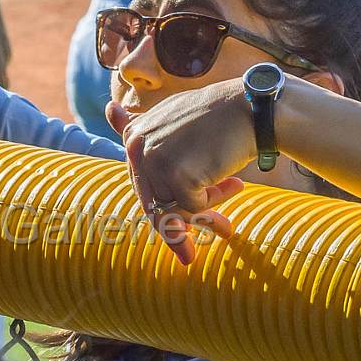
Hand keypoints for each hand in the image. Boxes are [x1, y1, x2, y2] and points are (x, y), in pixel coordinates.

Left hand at [105, 87, 247, 264]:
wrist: (251, 106)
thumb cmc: (217, 116)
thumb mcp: (172, 116)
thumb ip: (144, 128)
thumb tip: (109, 109)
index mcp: (134, 136)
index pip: (143, 186)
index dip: (162, 208)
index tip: (178, 230)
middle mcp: (137, 147)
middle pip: (152, 203)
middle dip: (174, 232)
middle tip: (189, 255)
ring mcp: (155, 160)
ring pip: (174, 208)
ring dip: (205, 216)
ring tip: (227, 225)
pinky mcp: (177, 174)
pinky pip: (195, 206)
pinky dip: (216, 201)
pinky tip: (236, 184)